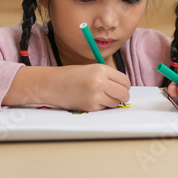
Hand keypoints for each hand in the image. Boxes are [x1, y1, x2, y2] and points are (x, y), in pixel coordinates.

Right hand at [5, 64, 130, 110]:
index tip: (122, 88)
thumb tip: (124, 87)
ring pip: (116, 102)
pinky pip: (104, 108)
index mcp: (102, 70)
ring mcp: (96, 95)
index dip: (125, 86)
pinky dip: (101, 106)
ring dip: (112, 102)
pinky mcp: (90, 106)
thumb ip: (108, 76)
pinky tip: (91, 100)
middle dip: (123, 96)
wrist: (52, 84)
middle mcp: (100, 82)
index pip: (125, 80)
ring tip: (101, 97)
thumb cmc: (71, 76)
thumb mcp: (92, 69)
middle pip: (124, 93)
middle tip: (117, 96)